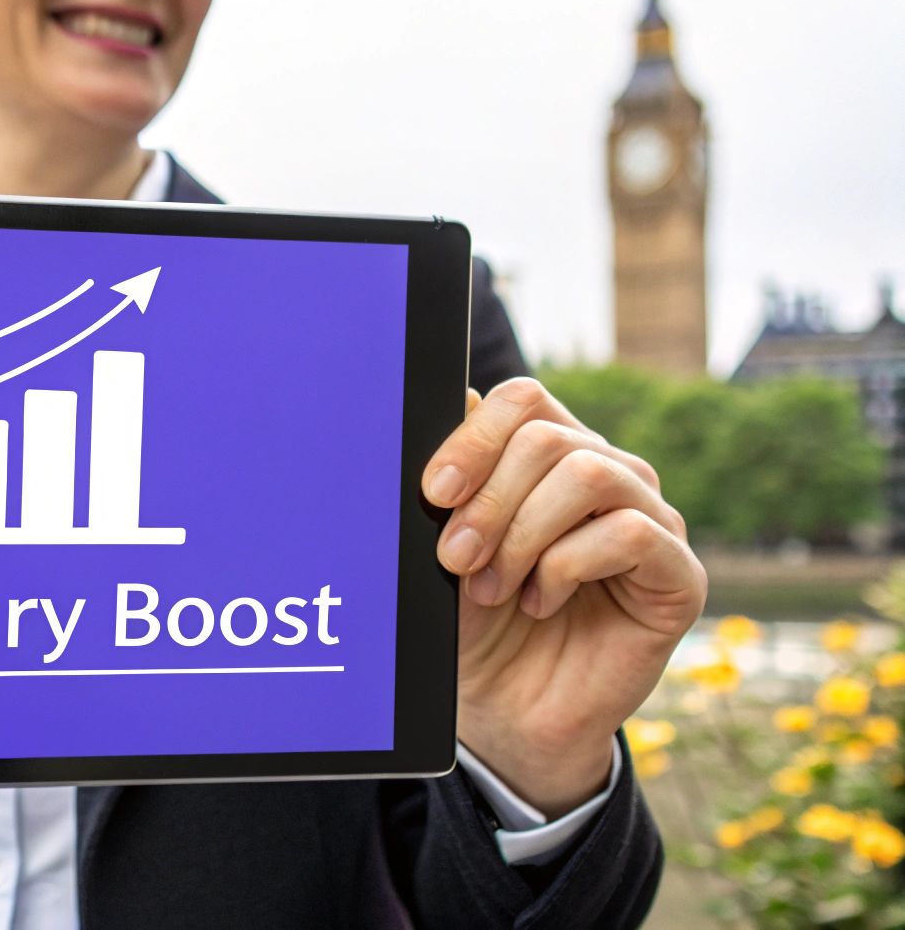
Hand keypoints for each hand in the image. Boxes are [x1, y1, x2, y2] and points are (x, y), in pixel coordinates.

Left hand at [424, 378, 706, 817]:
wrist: (505, 713)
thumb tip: (458, 397)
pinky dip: (567, 566)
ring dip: (523, 534)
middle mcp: (608, 476)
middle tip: (455, 558)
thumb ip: (457, 479)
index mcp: (553, 457)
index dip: (475, 437)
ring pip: (589, 475)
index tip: (433, 492)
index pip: (525, 399)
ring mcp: (651, 521)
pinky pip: (629, 534)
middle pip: (548, 437)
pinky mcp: (678, 575)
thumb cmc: (475, 624)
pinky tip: (541, 602)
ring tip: (493, 586)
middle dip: (489, 499)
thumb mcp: (448, 546)